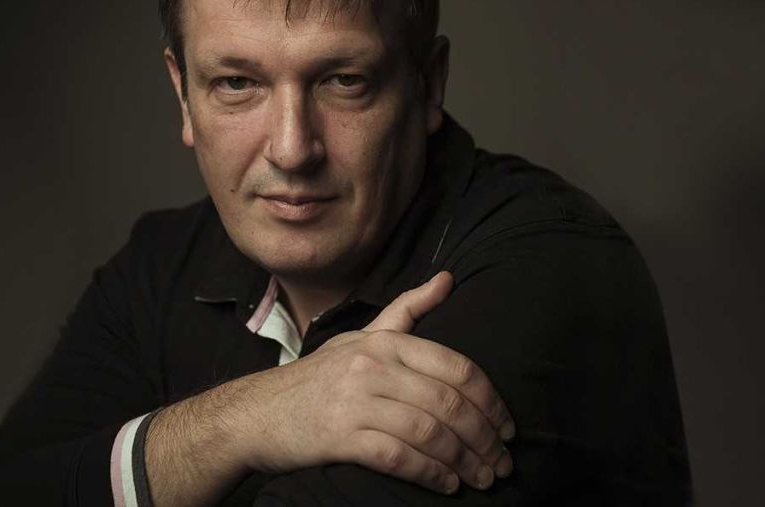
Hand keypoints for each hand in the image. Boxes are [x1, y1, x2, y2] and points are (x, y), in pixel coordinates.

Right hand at [241, 271, 514, 494]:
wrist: (257, 413)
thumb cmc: (318, 378)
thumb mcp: (361, 337)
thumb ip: (407, 311)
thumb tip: (448, 279)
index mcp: (384, 342)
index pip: (455, 367)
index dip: (490, 401)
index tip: (507, 428)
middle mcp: (372, 366)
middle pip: (448, 402)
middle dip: (484, 438)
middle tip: (502, 463)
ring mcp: (355, 401)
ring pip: (429, 432)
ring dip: (464, 461)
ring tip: (482, 478)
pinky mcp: (340, 437)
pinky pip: (398, 457)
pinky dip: (430, 474)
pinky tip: (447, 485)